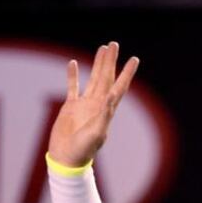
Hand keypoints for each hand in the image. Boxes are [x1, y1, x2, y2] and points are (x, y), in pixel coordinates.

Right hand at [47, 42, 138, 166]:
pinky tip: (72, 63)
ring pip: (93, 78)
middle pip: (107, 77)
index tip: (134, 59)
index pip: (119, 86)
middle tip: (114, 44)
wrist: (67, 158)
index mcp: (106, 109)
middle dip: (111, 61)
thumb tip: (111, 95)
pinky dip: (72, 75)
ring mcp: (84, 104)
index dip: (127, 73)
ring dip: (98, 64)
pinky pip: (73, 87)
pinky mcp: (70, 107)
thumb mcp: (96, 133)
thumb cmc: (83, 150)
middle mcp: (98, 104)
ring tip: (102, 48)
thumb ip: (103, 114)